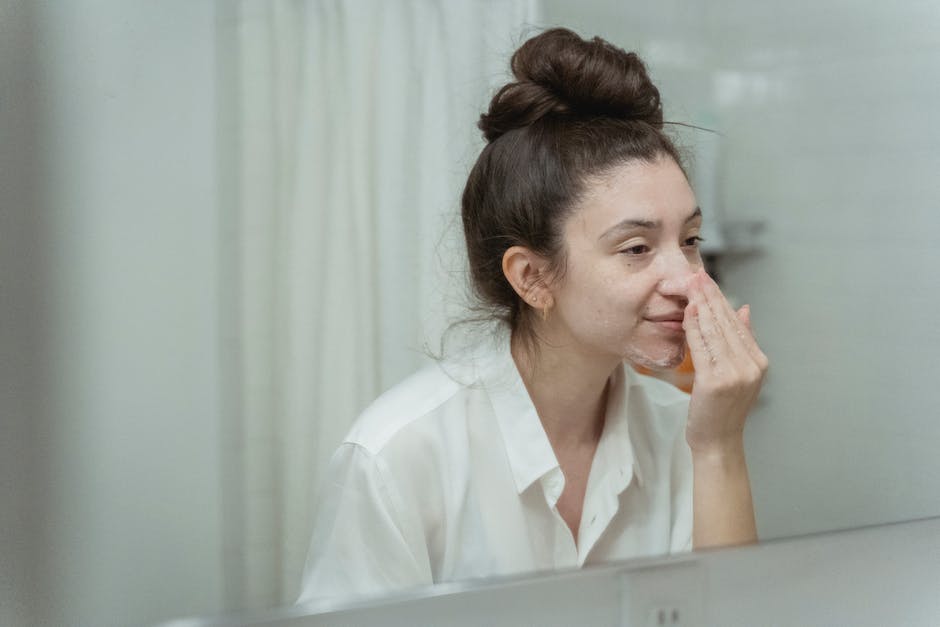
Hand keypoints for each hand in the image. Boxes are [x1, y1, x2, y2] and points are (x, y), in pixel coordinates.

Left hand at [681, 269, 767, 453]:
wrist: (717, 442)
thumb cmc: (721, 409)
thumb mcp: (737, 373)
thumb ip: (742, 341)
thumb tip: (745, 309)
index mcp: (759, 361)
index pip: (737, 322)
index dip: (721, 298)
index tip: (707, 279)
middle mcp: (751, 365)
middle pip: (727, 323)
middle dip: (710, 295)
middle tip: (697, 273)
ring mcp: (736, 374)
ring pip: (715, 331)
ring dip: (702, 305)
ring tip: (690, 284)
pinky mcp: (716, 381)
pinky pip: (702, 347)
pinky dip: (694, 327)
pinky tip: (688, 311)